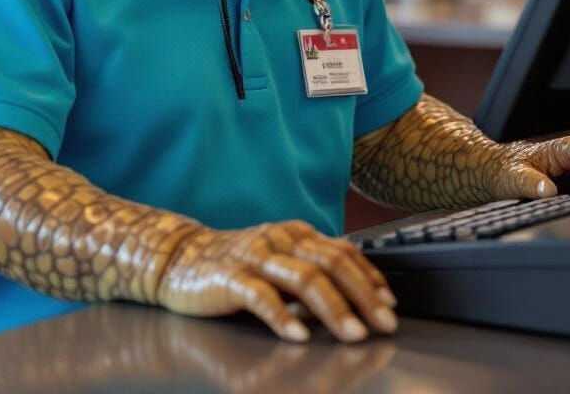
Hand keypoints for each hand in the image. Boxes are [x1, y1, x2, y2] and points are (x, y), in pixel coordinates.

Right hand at [155, 220, 397, 342]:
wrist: (179, 258)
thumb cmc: (235, 263)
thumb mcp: (279, 259)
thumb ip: (311, 268)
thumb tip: (358, 291)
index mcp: (294, 233)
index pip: (342, 250)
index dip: (369, 276)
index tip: (390, 303)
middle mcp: (279, 240)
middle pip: (330, 263)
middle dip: (362, 294)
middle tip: (384, 323)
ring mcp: (255, 257)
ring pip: (303, 278)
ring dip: (334, 308)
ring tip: (353, 333)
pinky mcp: (230, 278)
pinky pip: (260, 296)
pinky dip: (283, 316)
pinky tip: (298, 336)